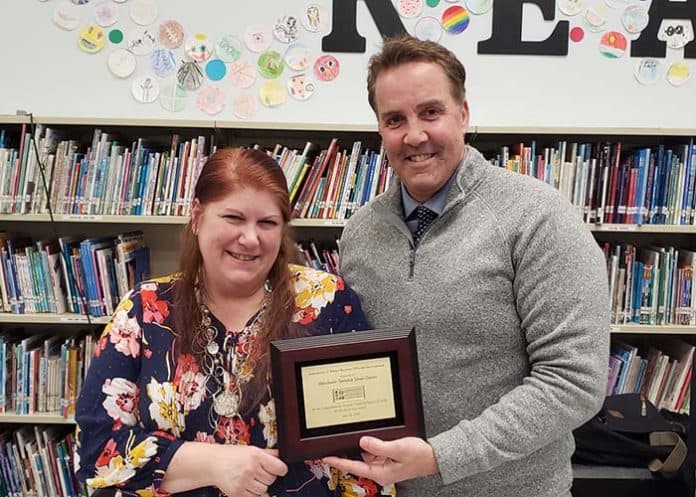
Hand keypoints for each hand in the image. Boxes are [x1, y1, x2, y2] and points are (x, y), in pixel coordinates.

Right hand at [212, 445, 287, 496]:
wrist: (213, 462)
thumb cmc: (233, 455)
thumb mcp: (252, 449)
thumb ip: (269, 453)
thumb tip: (283, 456)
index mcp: (256, 456)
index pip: (280, 468)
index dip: (281, 470)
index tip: (278, 470)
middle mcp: (250, 468)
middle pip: (271, 480)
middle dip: (267, 477)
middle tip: (259, 472)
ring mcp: (244, 482)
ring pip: (264, 490)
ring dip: (260, 486)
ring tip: (251, 478)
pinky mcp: (237, 492)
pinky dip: (252, 493)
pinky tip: (246, 485)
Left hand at [322, 436, 437, 485]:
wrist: (432, 457)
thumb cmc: (419, 456)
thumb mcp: (398, 449)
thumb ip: (379, 446)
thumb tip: (362, 441)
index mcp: (380, 473)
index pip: (354, 467)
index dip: (339, 462)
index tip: (326, 457)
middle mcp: (379, 471)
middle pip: (358, 460)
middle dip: (351, 450)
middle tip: (340, 441)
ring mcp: (382, 465)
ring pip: (366, 454)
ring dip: (366, 446)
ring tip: (376, 439)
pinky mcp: (386, 459)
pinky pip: (374, 451)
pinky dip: (373, 444)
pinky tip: (379, 439)